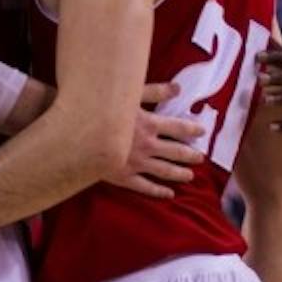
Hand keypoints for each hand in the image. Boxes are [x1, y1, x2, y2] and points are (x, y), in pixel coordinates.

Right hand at [104, 82, 204, 199]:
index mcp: (149, 124)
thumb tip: (178, 88)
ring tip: (190, 176)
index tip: (202, 132)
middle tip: (200, 158)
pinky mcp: (124, 177)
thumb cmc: (102, 111)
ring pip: (165, 171)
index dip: (192, 129)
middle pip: (175, 152)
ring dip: (179, 174)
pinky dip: (158, 191)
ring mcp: (137, 163)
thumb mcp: (127, 95)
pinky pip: (145, 187)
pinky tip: (169, 194)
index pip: (178, 127)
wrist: (79, 138)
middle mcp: (147, 145)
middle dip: (190, 155)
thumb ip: (154, 91)